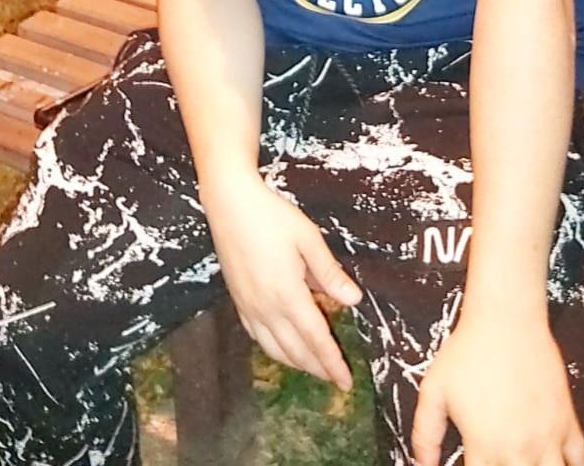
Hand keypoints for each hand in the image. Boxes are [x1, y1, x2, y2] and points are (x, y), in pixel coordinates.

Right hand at [201, 170, 359, 387]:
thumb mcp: (308, 238)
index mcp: (287, 294)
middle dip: (317, 368)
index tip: (346, 381)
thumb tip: (354, 300)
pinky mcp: (237, 299)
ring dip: (296, 363)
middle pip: (296, 350)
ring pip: (274, 348)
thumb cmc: (271, 216)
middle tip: (335, 379)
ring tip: (313, 367)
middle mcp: (266, 307)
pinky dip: (273, 349)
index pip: (316, 338)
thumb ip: (329, 272)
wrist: (229, 202)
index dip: (332, 362)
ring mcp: (248, 306)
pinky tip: (281, 346)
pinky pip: (256, 336)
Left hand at [411, 315, 583, 465]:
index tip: (475, 465)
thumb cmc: (467, 352)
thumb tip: (422, 464)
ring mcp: (548, 439)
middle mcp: (519, 451)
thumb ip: (426, 433)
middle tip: (502, 462)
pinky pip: (583, 460)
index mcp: (484, 448)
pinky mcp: (568, 423)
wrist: (506, 320)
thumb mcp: (434, 390)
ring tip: (530, 465)